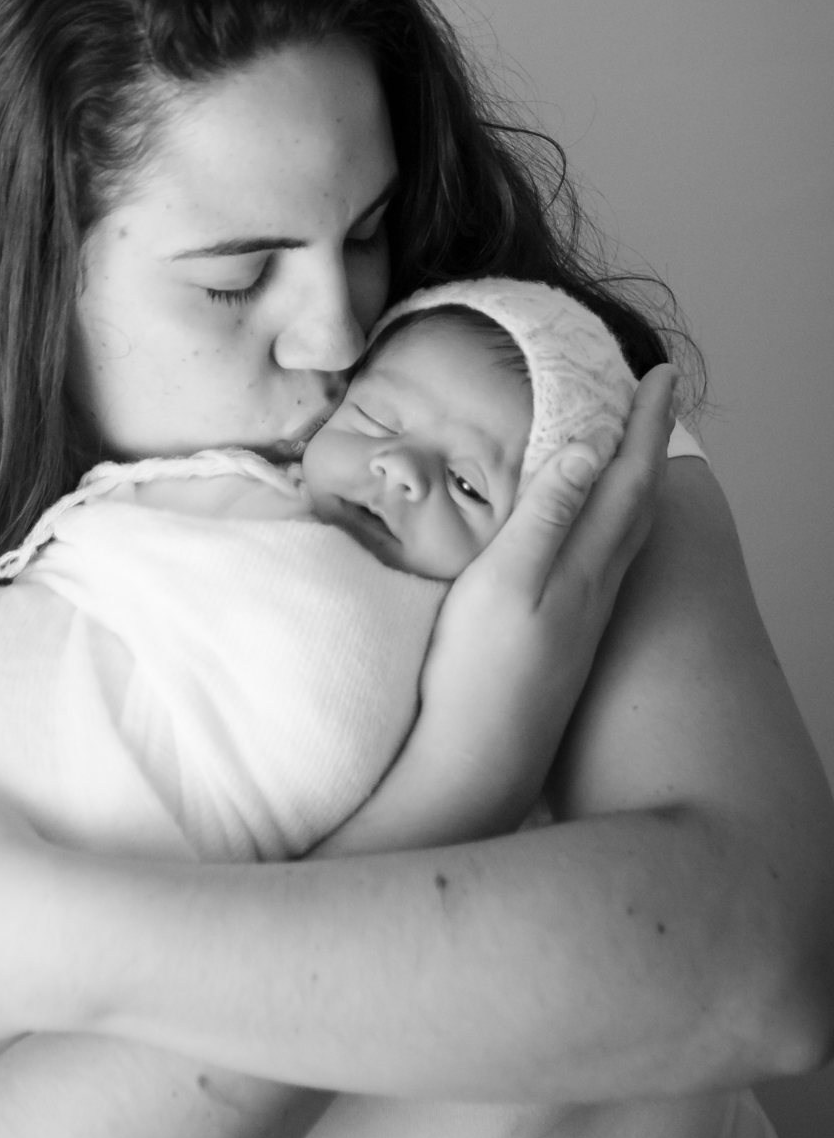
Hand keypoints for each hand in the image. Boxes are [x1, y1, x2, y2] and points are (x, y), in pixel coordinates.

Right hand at [328, 363, 677, 853]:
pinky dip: (612, 520)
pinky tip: (593, 529)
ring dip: (635, 482)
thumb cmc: (480, 674)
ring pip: (628, 533)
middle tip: (653, 400)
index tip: (659, 374)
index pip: (629, 477)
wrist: (478, 763)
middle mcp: (598, 588)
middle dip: (650, 446)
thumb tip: (591, 450)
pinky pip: (607, 557)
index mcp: (585, 565)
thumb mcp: (505, 583)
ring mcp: (585, 616)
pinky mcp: (567, 637)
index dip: (645, 424)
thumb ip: (545, 516)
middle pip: (640, 502)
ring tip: (629, 449)